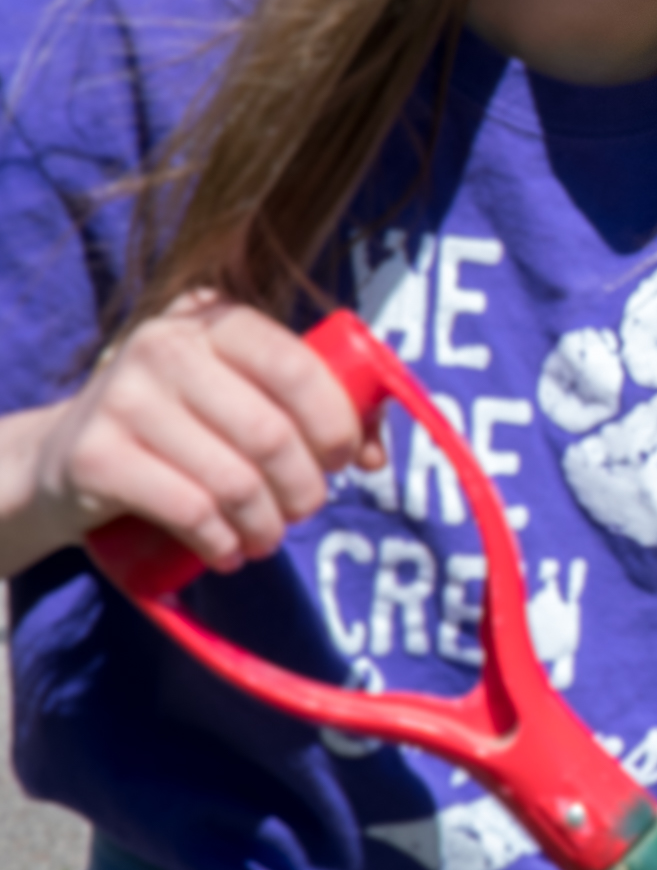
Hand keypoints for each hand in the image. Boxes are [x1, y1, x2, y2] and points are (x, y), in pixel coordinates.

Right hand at [19, 293, 379, 576]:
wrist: (67, 456)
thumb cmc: (185, 425)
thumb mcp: (244, 395)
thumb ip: (318, 408)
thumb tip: (376, 456)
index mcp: (214, 319)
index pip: (299, 366)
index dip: (336, 424)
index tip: (341, 461)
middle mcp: (164, 346)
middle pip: (272, 434)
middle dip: (305, 489)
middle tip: (303, 511)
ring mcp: (122, 398)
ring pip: (234, 480)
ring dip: (267, 525)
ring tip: (266, 537)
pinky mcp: (95, 456)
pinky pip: (190, 509)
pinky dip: (222, 541)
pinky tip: (227, 550)